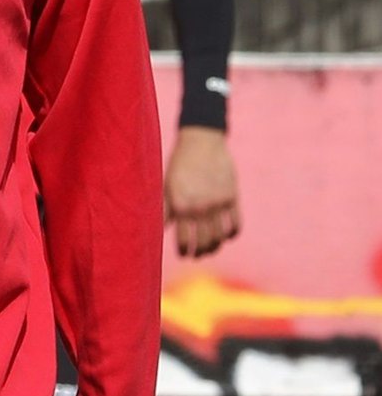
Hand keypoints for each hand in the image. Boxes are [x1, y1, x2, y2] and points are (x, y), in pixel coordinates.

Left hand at [165, 126, 239, 257]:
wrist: (201, 140)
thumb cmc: (179, 163)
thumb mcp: (166, 184)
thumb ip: (164, 208)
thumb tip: (159, 228)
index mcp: (181, 205)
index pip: (184, 238)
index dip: (184, 250)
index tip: (184, 254)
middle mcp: (200, 207)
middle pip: (204, 241)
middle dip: (200, 252)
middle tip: (196, 254)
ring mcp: (218, 203)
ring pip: (220, 236)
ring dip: (216, 246)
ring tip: (210, 249)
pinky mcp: (232, 197)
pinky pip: (236, 223)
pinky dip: (232, 233)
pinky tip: (226, 235)